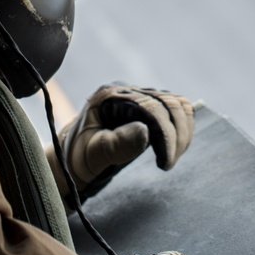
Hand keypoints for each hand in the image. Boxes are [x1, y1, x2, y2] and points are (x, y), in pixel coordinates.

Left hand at [46, 84, 193, 201]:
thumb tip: (145, 131)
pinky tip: (173, 148)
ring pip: (176, 104)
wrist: (72, 159)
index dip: (164, 134)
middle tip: (167, 163)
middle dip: (175, 134)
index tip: (164, 162)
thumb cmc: (77, 158)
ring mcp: (138, 97)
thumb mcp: (91, 155)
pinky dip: (182, 127)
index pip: (150, 107)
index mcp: (109, 97)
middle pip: (168, 103)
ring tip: (171, 156)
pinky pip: (175, 110)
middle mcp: (126, 91)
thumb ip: (115, 144)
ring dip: (182, 130)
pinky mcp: (148, 108)